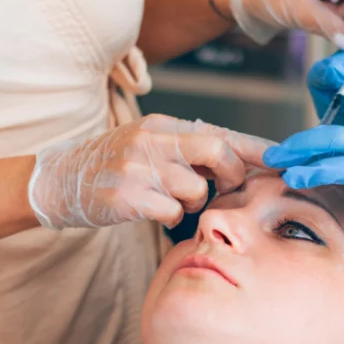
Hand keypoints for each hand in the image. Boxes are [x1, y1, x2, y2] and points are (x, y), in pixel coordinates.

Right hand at [29, 114, 273, 228]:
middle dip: (230, 175)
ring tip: (170, 200)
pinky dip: (170, 218)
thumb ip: (188, 149)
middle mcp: (154, 140)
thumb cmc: (113, 166)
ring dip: (193, 202)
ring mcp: (140, 167)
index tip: (283, 158)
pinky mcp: (129, 195)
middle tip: (222, 187)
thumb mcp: (149, 145)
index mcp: (163, 125)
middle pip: (217, 151)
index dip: (256, 148)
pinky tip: (151, 211)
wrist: (59, 181)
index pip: (222, 132)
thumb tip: (238, 162)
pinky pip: (172, 212)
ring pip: (196, 189)